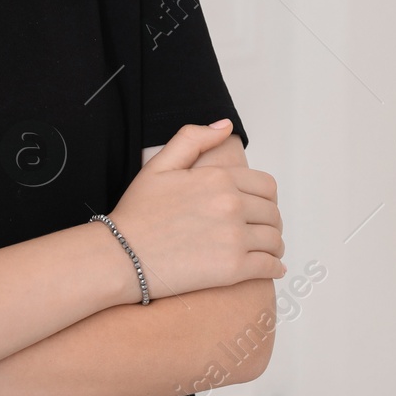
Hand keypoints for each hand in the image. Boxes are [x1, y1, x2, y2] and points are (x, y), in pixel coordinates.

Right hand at [108, 120, 284, 299]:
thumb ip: (193, 139)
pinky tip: (272, 268)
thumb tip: (226, 126)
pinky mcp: (232, 269)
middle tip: (263, 231)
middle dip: (270, 221)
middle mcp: (231, 204)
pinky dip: (275, 267)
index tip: (260, 209)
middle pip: (272, 213)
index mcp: (219, 178)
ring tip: (268, 251)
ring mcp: (233, 237)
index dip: (266, 198)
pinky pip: (269, 266)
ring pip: (274, 239)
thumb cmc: (138, 213)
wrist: (120, 255)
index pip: (266, 186)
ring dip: (275, 245)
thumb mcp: (160, 165)